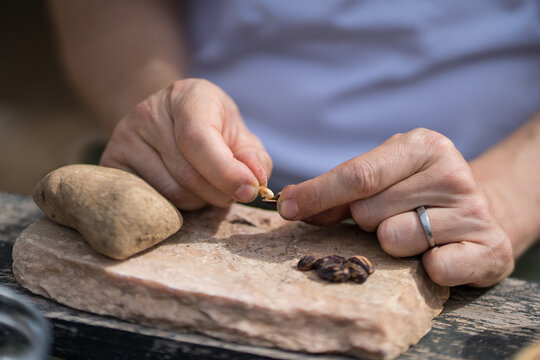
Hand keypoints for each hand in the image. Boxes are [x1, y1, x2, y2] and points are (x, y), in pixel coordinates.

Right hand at [100, 78, 271, 209]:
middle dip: (219, 193)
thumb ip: (254, 158)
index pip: (198, 139)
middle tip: (230, 192)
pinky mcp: (111, 163)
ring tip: (206, 188)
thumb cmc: (212, 129)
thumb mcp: (240, 135)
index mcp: (187, 96)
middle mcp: (148, 112)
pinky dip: (175, 208)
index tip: (248, 191)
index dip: (225, 171)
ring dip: (199, 203)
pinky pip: (150, 202)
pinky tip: (184, 192)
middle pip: (188, 175)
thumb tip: (255, 182)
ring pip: (171, 194)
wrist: (168, 120)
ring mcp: (124, 137)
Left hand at [277, 128, 513, 286]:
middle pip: (369, 210)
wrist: (478, 215)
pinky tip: (435, 256)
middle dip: (364, 222)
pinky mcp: (491, 249)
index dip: (317, 194)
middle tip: (388, 217)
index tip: (285, 208)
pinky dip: (427, 269)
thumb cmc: (415, 195)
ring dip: (393, 244)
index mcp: (422, 146)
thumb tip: (289, 204)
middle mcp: (452, 172)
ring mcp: (474, 210)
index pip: (358, 174)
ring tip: (414, 234)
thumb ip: (338, 193)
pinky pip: (436, 268)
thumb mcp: (381, 180)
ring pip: (395, 239)